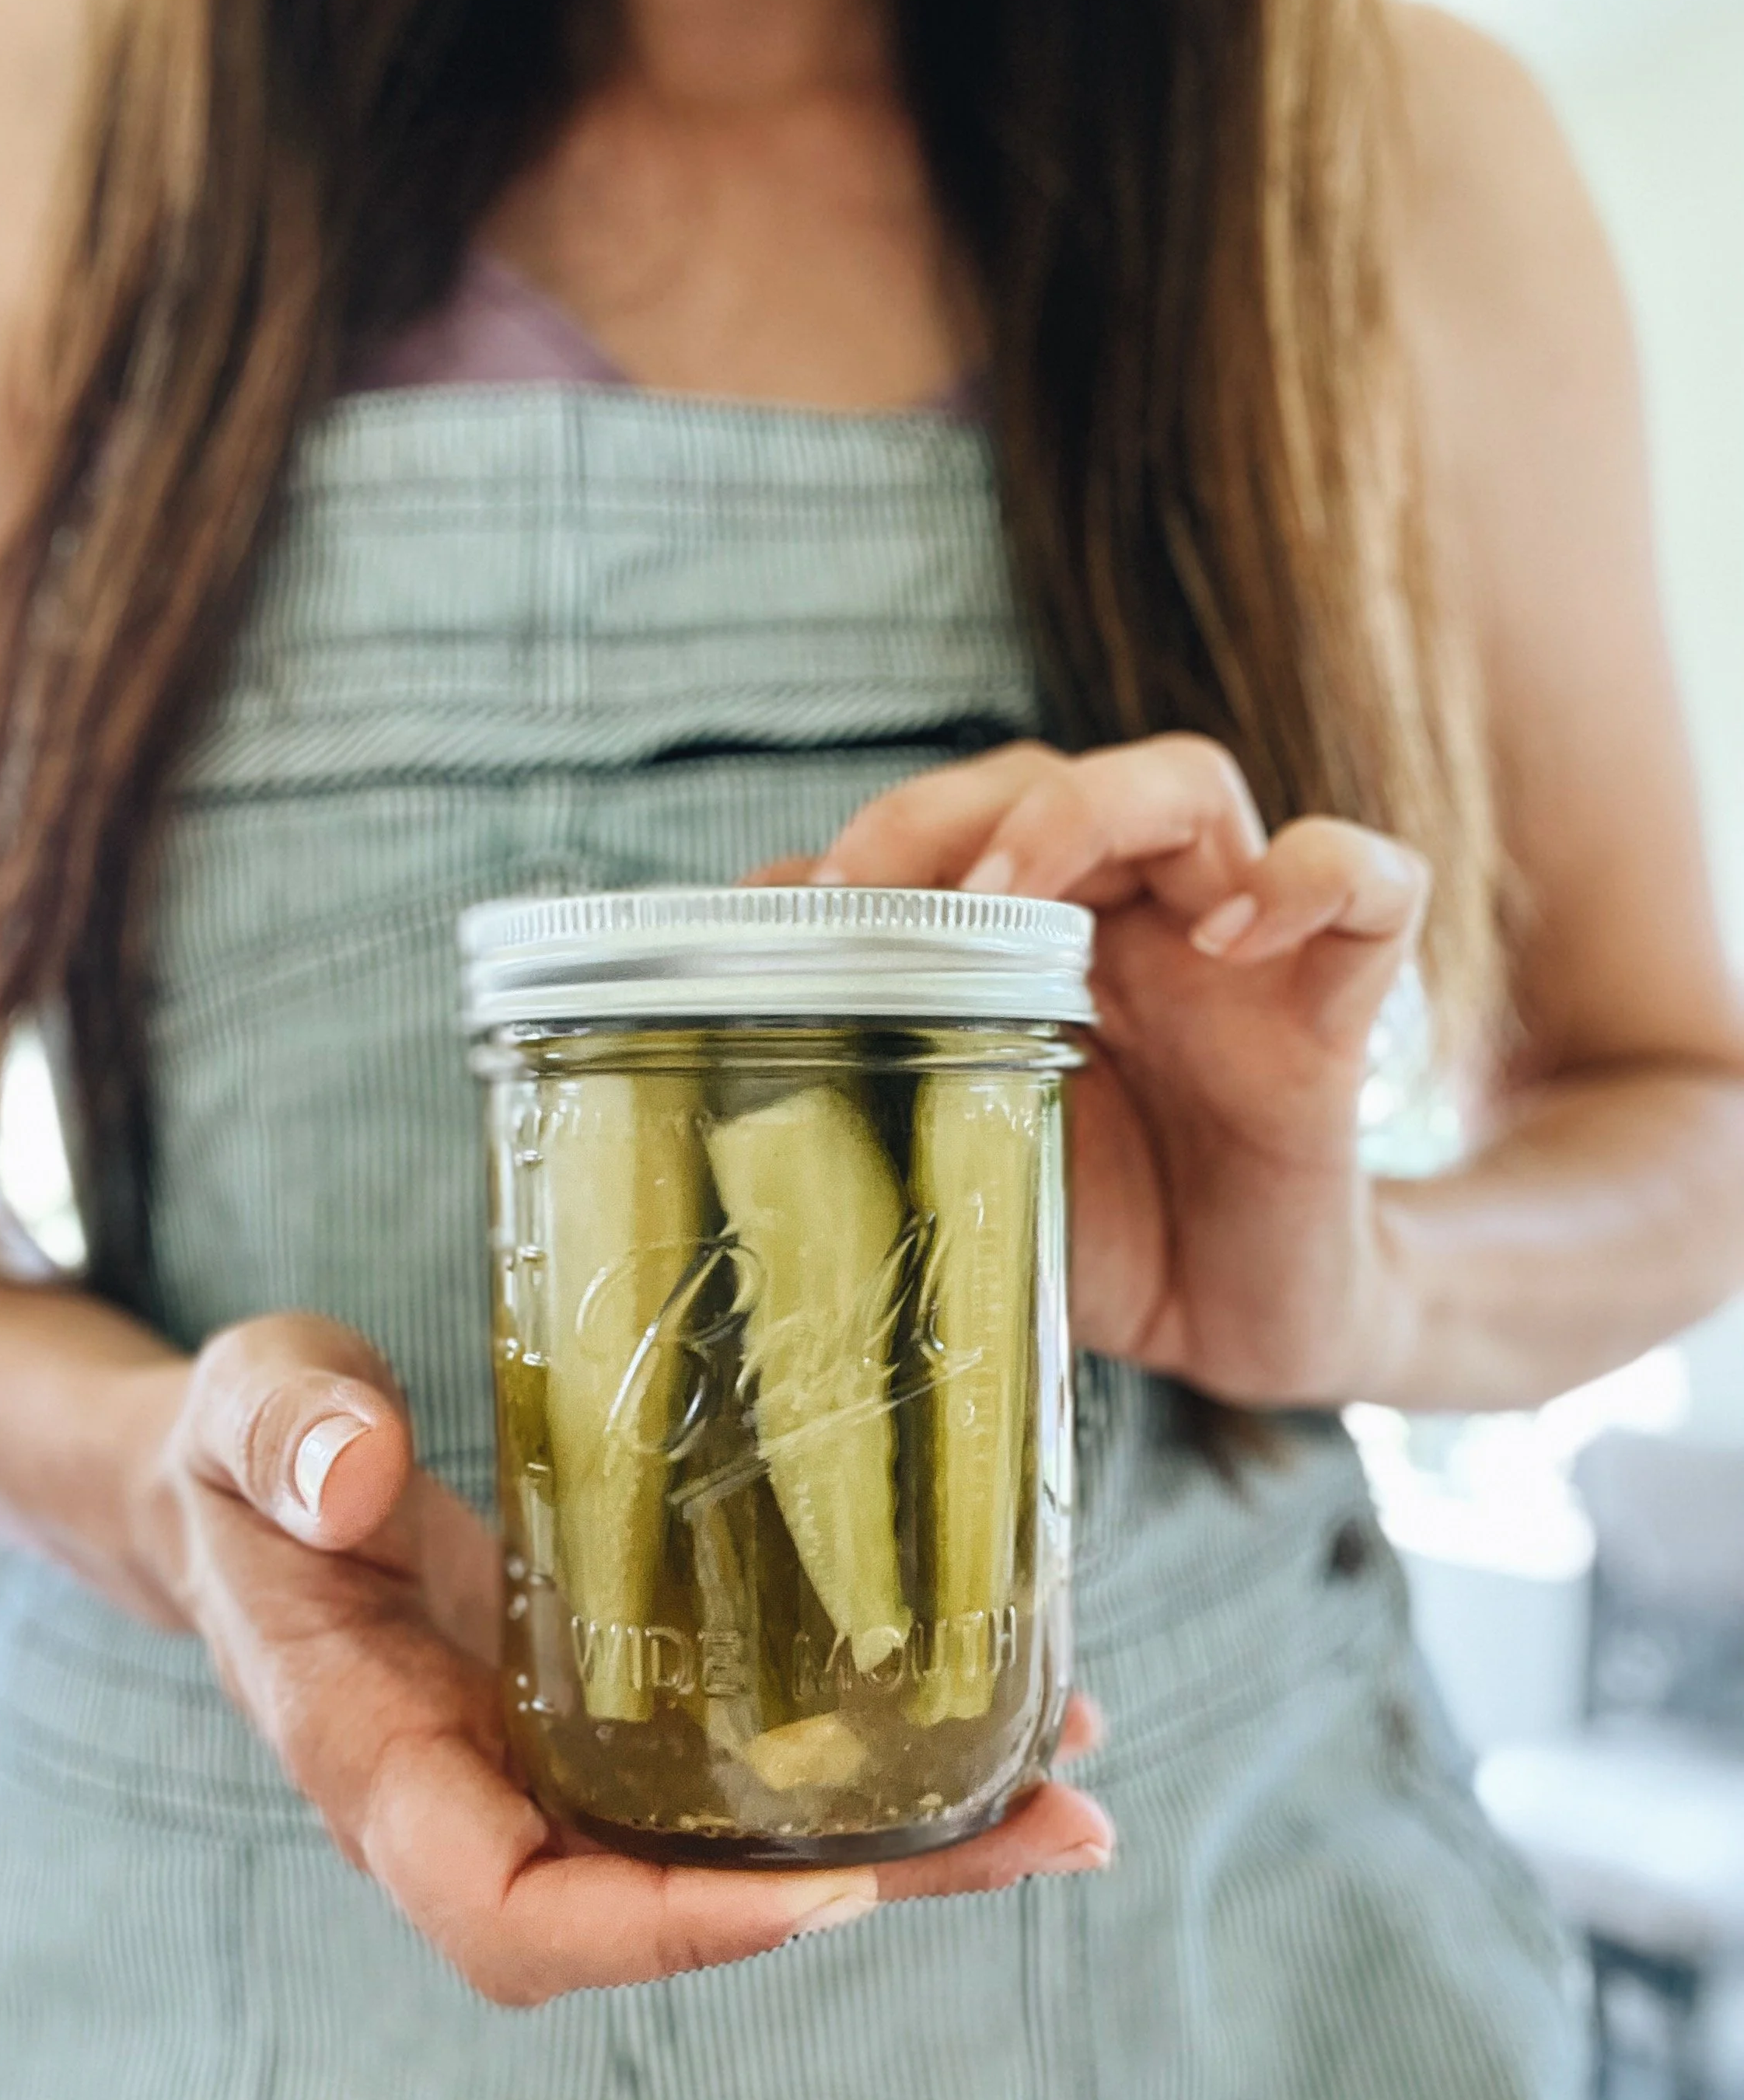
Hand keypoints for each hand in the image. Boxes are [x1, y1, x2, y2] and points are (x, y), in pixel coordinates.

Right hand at [122, 1313, 1112, 2005]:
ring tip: (1064, 1789)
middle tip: (1050, 1835)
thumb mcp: (249, 1412)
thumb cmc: (248, 1462)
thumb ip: (287, 1435)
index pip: (519, 1911)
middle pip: (673, 1914)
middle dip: (865, 1896)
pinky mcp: (610, 1718)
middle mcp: (484, 1799)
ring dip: (907, 1846)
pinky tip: (980, 1711)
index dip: (672, 1930)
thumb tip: (358, 1475)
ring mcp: (553, 1769)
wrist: (263, 1492)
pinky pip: (739, 1775)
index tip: (831, 1892)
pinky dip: (862, 1765)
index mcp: (382, 1758)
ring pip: (732, 1857)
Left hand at [761, 737, 1429, 1406]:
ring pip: (1190, 780)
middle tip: (866, 888)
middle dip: (948, 813)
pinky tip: (1226, 937)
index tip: (787, 913)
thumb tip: (730, 1031)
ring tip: (1010, 898)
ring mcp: (1242, 947)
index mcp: (1045, 939)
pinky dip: (1305, 881)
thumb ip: (881, 1079)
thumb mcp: (969, 1154)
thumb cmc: (1106, 1231)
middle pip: (1057, 772)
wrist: (1240, 1327)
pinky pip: (1370, 882)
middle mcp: (1137, 914)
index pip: (963, 820)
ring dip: (1084, 814)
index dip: (875, 841)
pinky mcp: (1336, 1006)